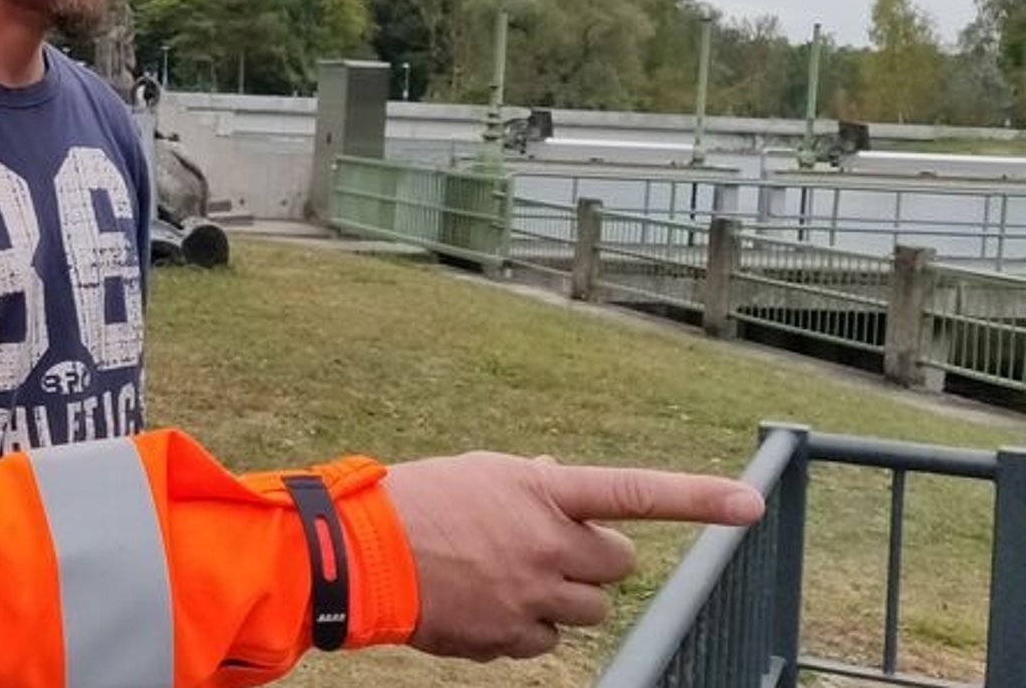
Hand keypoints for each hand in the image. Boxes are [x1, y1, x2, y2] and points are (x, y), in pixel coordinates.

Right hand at [379, 452, 763, 660]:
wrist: (362, 556)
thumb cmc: (415, 502)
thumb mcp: (477, 473)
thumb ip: (529, 484)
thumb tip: (556, 481)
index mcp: (542, 495)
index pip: (634, 492)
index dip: (698, 498)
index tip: (750, 505)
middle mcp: (548, 546)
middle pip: (617, 563)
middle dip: (592, 558)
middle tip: (550, 548)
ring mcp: (533, 597)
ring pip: (589, 609)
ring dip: (564, 595)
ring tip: (512, 577)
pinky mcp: (511, 637)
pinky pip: (548, 640)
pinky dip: (527, 626)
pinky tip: (488, 605)